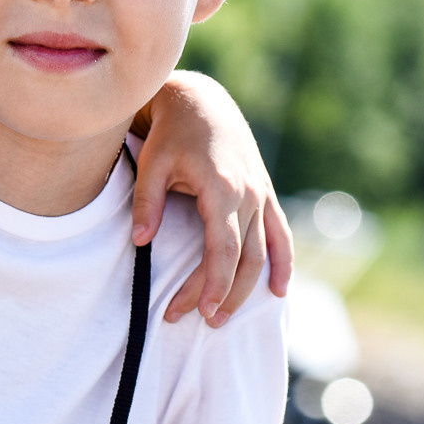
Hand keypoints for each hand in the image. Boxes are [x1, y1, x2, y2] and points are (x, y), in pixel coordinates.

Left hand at [131, 71, 292, 326]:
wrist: (201, 102)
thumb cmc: (170, 134)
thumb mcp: (151, 164)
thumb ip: (146, 204)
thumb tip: (141, 242)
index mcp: (222, 188)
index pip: (224, 249)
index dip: (215, 283)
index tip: (200, 310)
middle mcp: (248, 194)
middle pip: (245, 258)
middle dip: (225, 294)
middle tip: (200, 321)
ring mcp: (261, 194)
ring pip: (264, 252)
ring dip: (248, 289)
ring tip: (224, 317)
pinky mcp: (264, 194)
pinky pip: (279, 234)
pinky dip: (282, 263)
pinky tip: (279, 291)